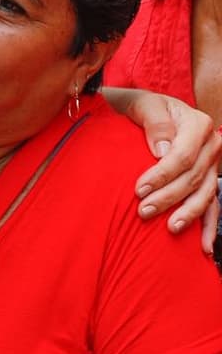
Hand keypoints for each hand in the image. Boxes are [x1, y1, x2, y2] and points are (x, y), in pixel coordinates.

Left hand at [109, 88, 221, 251]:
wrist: (151, 109)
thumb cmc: (143, 106)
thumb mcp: (144, 104)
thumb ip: (155, 122)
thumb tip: (163, 149)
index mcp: (198, 124)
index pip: (182, 156)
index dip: (161, 175)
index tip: (139, 189)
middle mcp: (212, 144)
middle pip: (193, 177)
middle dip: (168, 197)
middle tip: (143, 211)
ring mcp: (213, 164)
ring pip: (206, 193)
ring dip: (189, 214)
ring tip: (170, 228)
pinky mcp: (209, 179)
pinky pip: (213, 205)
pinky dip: (210, 227)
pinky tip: (205, 248)